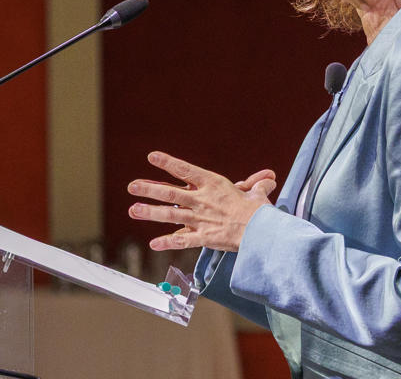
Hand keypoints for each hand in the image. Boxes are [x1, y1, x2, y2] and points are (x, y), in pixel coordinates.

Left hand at [126, 150, 275, 252]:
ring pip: (170, 215)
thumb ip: (256, 185)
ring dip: (150, 212)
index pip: (185, 170)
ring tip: (133, 210)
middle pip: (170, 193)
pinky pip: (182, 240)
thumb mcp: (256, 195)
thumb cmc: (259, 213)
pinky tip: (153, 244)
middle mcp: (202, 200)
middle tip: (132, 186)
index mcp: (212, 185)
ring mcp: (201, 219)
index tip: (151, 157)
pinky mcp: (204, 238)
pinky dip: (167, 242)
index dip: (167, 162)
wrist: (263, 233)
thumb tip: (269, 178)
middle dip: (149, 189)